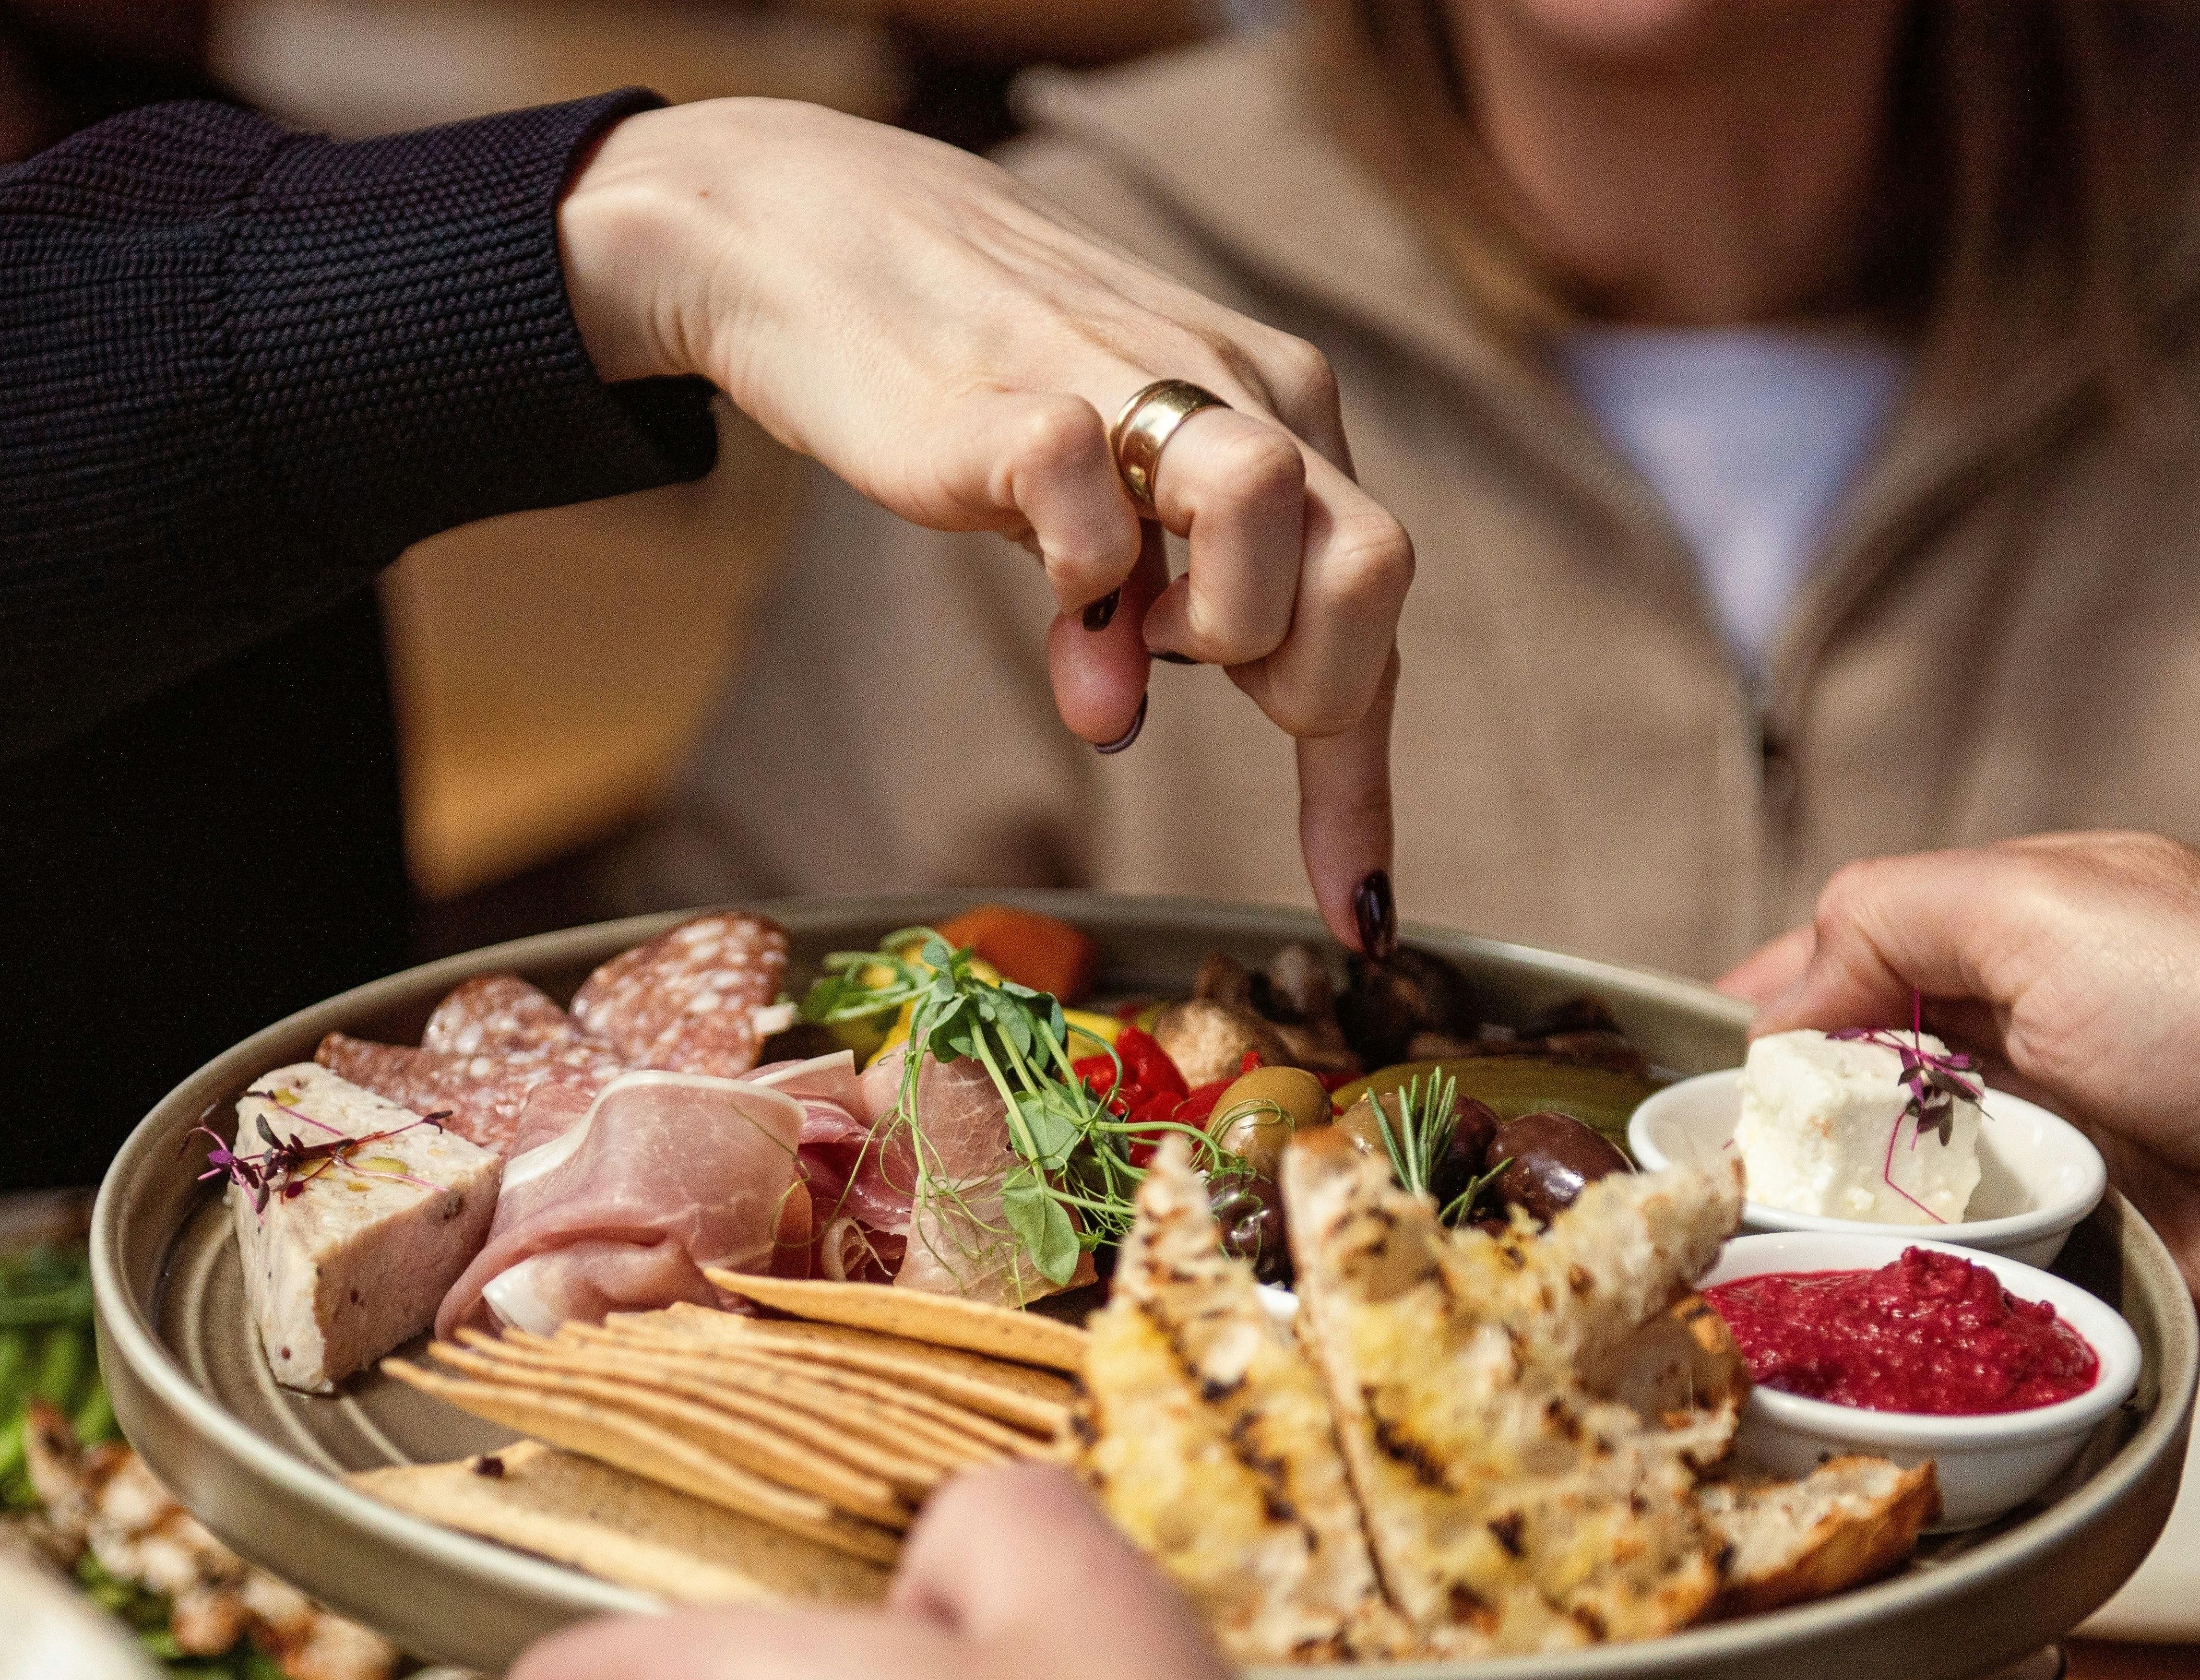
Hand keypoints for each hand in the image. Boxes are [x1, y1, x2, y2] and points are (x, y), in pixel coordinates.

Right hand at [559, 100, 1412, 947]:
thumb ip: (1129, 610)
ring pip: (1274, 507)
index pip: (1367, 610)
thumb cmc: (973, 385)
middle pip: (1377, 564)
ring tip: (1122, 628)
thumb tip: (1115, 716)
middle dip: (1307, 684)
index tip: (1358, 916)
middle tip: (1200, 685)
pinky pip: (1097, 507)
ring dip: (1214, 623)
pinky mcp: (1025, 398)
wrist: (822, 243)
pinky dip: (1080, 578)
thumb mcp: (1089, 508)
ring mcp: (1138, 382)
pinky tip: (1044, 584)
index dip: (1363, 784)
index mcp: (1279, 418)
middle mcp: (1240, 392)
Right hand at [1725, 831, 2199, 1420]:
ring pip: (1881, 1166)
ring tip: (1766, 1215)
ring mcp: (2034, 1141)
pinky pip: (1939, 1248)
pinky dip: (1896, 1254)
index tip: (1707, 1065)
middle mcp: (2020, 1031)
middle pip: (1850, 1068)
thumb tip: (1776, 1011)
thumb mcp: (2037, 901)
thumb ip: (1885, 917)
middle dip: (1785, 1106)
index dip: (1771, 1002)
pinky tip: (1847, 1264)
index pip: (1850, 951)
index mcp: (2019, 928)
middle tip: (1729, 1152)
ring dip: (1831, 1189)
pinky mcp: (2052, 1237)